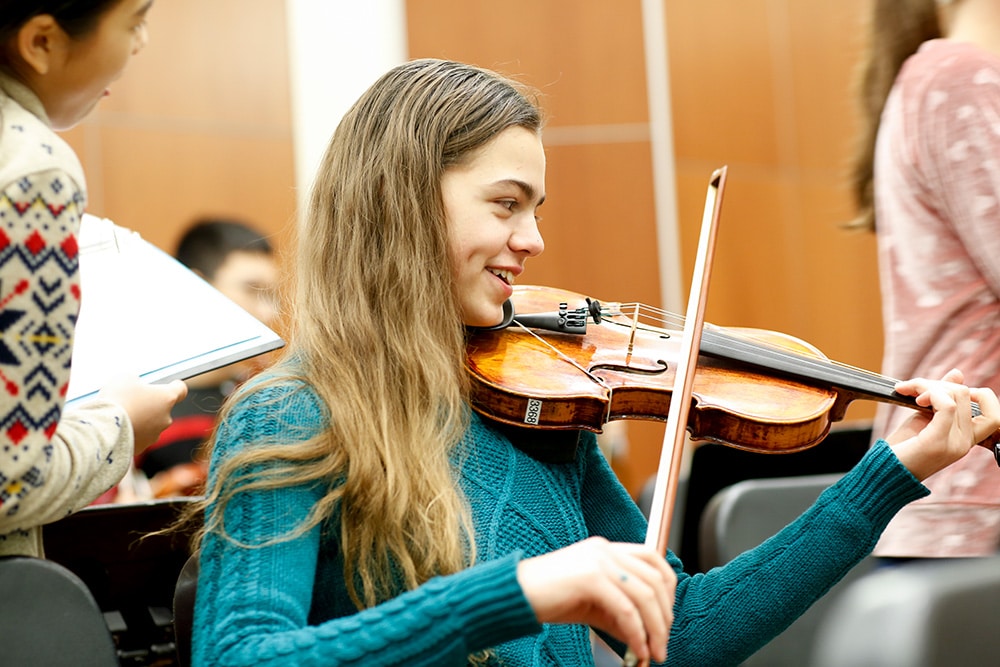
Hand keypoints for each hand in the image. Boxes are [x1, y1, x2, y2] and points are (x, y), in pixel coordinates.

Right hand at [98, 377, 187, 454]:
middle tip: (131, 401)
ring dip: (140, 420)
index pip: (180, 390)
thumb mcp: (125, 379)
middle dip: (149, 404)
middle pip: (162, 408)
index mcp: (167, 398)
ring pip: (150, 424)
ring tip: (120, 416)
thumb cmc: (117, 400)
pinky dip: (130, 432)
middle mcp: (166, 418)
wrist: (103, 429)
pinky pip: (138, 437)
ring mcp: (155, 435)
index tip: (170, 384)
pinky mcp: (142, 447)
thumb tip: (135, 385)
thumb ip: (136, 380)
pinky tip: (116, 428)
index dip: (174, 386)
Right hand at [516, 536, 675, 663]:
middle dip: (664, 617)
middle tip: (661, 646)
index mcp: (606, 549)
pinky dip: (637, 633)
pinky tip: (636, 649)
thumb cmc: (548, 598)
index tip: (666, 618)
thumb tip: (648, 636)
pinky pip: (625, 608)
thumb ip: (620, 615)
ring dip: (655, 629)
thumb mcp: (591, 605)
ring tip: (652, 652)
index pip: (654, 559)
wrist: (514, 596)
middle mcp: (605, 549)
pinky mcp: (590, 577)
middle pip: (655, 579)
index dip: (668, 589)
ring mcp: (598, 560)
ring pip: (644, 594)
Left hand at [885, 368, 999, 480]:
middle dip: (937, 383)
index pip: (994, 414)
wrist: (883, 473)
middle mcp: (965, 443)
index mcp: (965, 439)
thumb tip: (958, 373)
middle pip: (966, 394)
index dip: (980, 394)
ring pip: (956, 395)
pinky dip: (930, 394)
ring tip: (908, 392)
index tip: (949, 389)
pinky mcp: (938, 442)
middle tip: (913, 388)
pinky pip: (946, 405)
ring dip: (928, 385)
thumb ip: (941, 398)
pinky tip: (914, 400)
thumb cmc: (901, 448)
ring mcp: (955, 444)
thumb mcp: (923, 418)